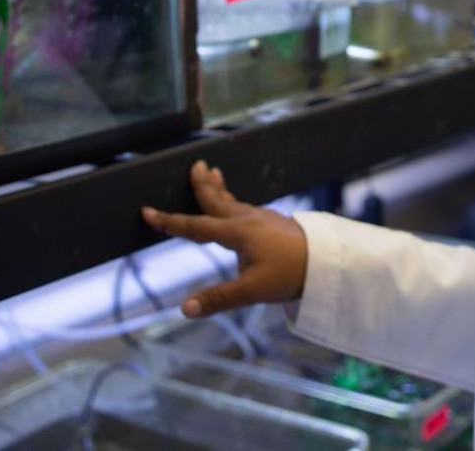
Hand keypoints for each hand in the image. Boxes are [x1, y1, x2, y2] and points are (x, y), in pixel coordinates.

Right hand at [141, 161, 307, 317]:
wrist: (327, 262)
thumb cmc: (290, 275)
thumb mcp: (252, 291)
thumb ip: (218, 298)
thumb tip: (184, 309)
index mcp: (237, 233)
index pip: (196, 227)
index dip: (170, 221)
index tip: (147, 211)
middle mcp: (248, 220)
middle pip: (218, 201)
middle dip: (203, 186)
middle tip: (195, 165)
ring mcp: (263, 219)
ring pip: (234, 202)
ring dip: (220, 190)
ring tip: (213, 175)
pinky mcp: (275, 224)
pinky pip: (247, 208)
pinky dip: (236, 202)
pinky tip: (240, 208)